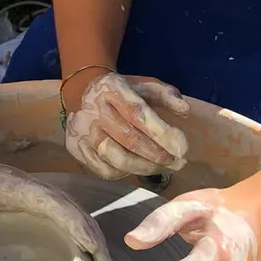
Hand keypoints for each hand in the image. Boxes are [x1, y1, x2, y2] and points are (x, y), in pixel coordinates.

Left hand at [0, 161, 113, 260]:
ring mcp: (19, 196)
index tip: (93, 246)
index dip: (73, 221)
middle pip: (63, 205)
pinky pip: (50, 218)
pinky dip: (69, 236)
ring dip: (84, 235)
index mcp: (1, 184)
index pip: (47, 199)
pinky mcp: (15, 207)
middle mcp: (17, 186)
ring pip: (61, 212)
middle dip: (89, 233)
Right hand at [66, 72, 191, 178]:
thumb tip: (185, 111)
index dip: (162, 134)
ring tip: (163, 168)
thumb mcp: (145, 86)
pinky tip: (139, 168)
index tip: (183, 148)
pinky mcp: (75, 147)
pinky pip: (103, 169)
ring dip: (145, 168)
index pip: (139, 114)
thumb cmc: (121, 91)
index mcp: (113, 90)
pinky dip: (124, 174)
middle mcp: (94, 110)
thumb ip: (167, 96)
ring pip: (117, 159)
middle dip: (158, 156)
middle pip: (129, 140)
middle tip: (179, 163)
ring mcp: (82, 131)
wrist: (82, 91)